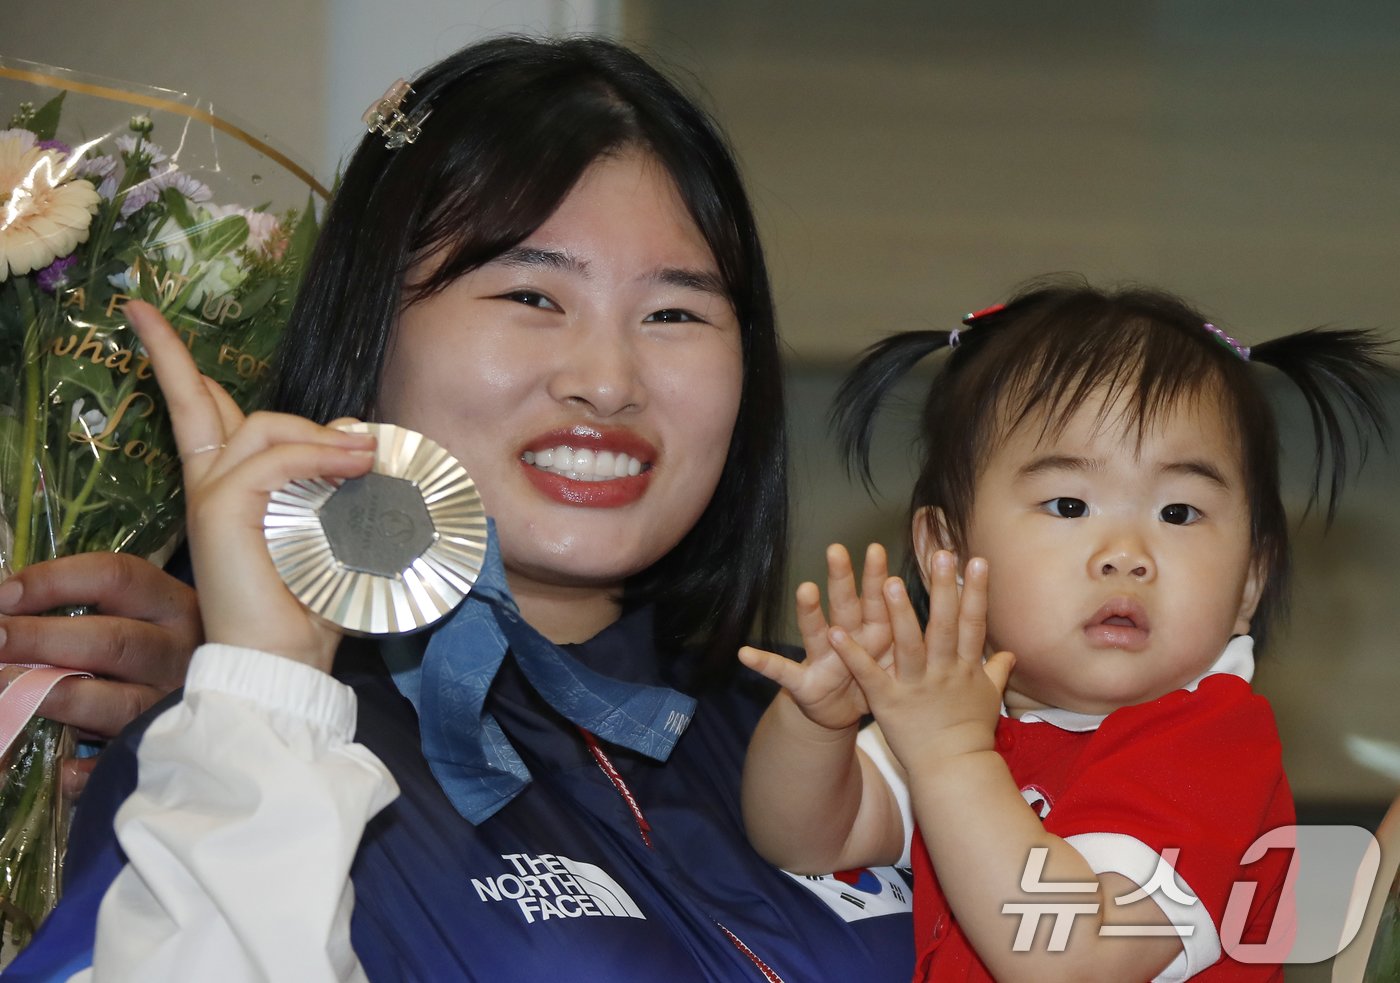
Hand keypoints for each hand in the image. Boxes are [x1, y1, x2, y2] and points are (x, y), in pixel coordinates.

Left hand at [0, 552, 200, 795]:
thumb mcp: (150, 614)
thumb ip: (97, 605)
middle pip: (112, 640)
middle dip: (40, 639)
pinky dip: (92, 769)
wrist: (248, 697)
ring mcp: (176, 704)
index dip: (56, 581)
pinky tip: (64, 768)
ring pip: (115, 702)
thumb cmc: (170, 648)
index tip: (3, 593)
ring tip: (5, 693)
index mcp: (177, 606)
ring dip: (53, 697)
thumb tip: (8, 601)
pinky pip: (126, 763)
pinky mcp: (172, 751)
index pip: (118, 578)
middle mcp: (182, 652)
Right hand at [123, 301, 376, 671]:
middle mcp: (211, 486)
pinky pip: (278, 460)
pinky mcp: (222, 511)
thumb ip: (333, 483)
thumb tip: (358, 439)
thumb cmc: (310, 603)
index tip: (145, 319)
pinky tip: (355, 466)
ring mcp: (212, 496)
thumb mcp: (331, 529)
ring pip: (263, 428)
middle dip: (170, 356)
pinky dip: (321, 457)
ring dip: (320, 434)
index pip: (203, 416)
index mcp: (228, 489)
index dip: (180, 368)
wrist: (285, 661)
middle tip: (143, 314)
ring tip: (366, 453)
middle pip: (197, 404)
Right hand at [738, 543, 894, 730]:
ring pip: (813, 630)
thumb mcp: (890, 655)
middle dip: (841, 579)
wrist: (840, 714)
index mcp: (869, 633)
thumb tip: (932, 601)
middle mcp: (841, 638)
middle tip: (837, 550)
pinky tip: (745, 654)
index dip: (875, 578)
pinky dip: (763, 664)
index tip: (877, 548)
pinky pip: (780, 673)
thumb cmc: (868, 678)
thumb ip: (898, 628)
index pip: (874, 601)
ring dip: (808, 611)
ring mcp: (819, 659)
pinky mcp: (802, 683)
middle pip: (843, 606)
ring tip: (805, 589)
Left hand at [827, 551, 1014, 773]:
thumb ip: (996, 671)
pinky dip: (853, 654)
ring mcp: (916, 686)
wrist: (955, 771)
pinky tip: (836, 632)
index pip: (974, 623)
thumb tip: (1011, 652)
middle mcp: (943, 671)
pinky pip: (869, 674)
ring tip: (887, 582)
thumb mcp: (989, 699)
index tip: (977, 559)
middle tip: (941, 554)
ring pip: (908, 644)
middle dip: (943, 589)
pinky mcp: (889, 701)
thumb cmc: (970, 733)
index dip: (976, 591)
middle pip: (945, 625)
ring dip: (898, 613)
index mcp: (965, 667)